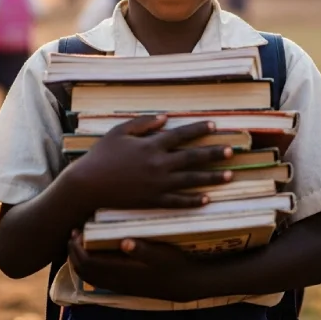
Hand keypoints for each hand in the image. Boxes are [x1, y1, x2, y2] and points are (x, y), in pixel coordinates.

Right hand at [62, 115, 233, 209]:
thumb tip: (165, 118)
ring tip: (229, 175)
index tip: (215, 126)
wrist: (88, 185)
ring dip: (212, 177)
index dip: (199, 129)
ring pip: (191, 180)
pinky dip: (193, 201)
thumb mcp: (119, 132)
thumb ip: (143, 124)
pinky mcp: (153, 201)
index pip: (181, 135)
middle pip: (193, 157)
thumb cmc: (100, 156)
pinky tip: (207, 199)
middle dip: (214, 153)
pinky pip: (178, 201)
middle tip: (232, 151)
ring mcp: (157, 184)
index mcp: (151, 145)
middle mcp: (159, 164)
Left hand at [68, 231, 200, 301]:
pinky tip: (95, 253)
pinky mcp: (123, 286)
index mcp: (121, 271)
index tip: (76, 232)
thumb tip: (125, 242)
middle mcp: (116, 281)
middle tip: (74, 234)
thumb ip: (143, 249)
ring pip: (88, 278)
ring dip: (80, 260)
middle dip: (73, 253)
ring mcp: (119, 286)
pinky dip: (89, 267)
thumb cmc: (174, 265)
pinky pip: (97, 279)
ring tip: (81, 242)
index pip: (88, 263)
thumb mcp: (162, 255)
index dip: (77, 249)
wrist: (185, 284)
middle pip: (82, 271)